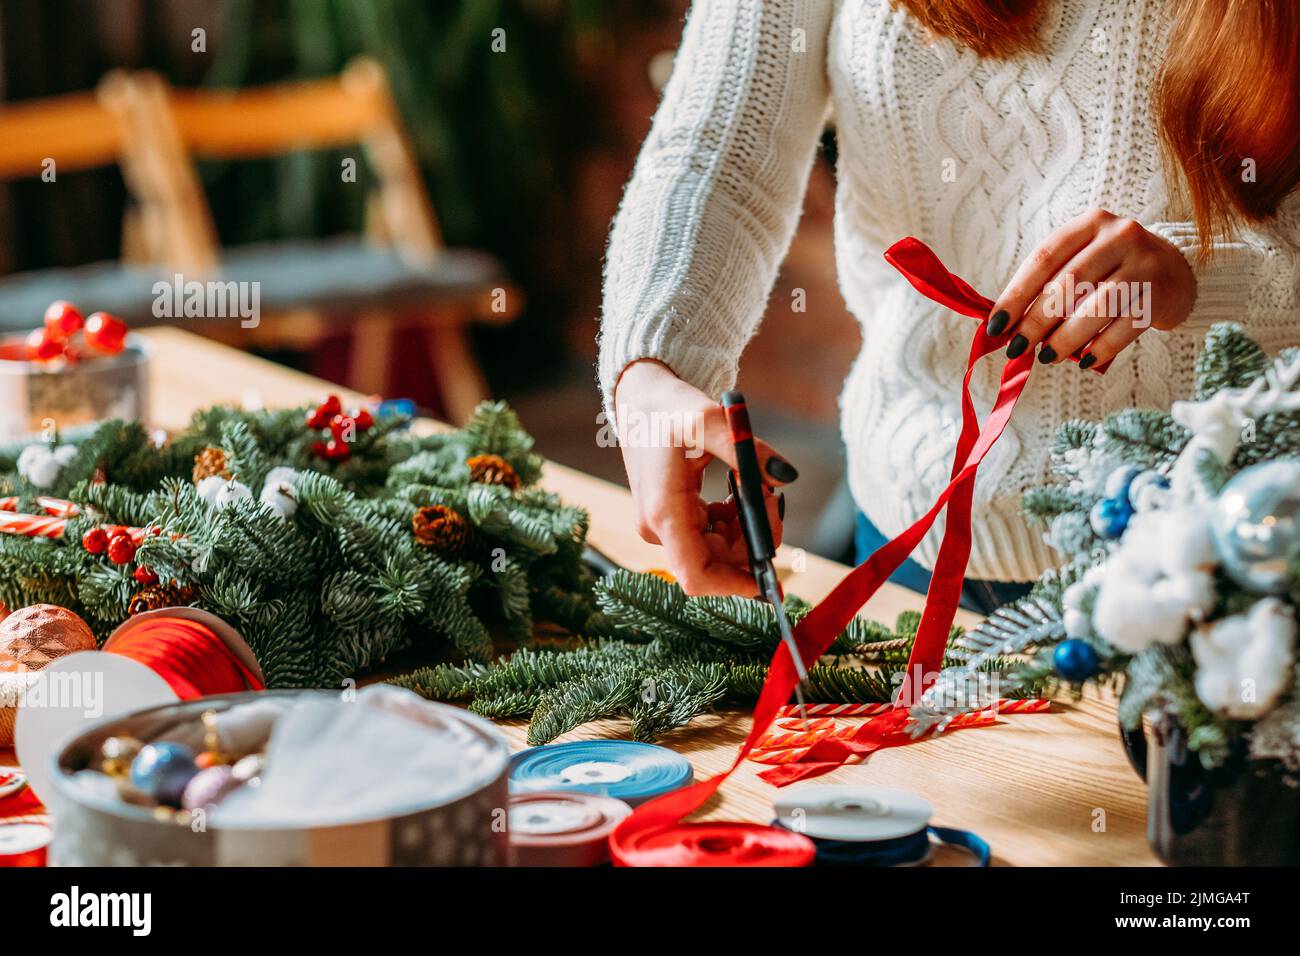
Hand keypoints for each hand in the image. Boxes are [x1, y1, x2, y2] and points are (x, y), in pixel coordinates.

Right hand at [612, 359, 796, 595]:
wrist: (639, 399)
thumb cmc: (669, 408)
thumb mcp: (709, 420)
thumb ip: (748, 451)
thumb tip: (785, 478)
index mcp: (663, 512)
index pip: (697, 576)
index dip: (734, 586)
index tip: (769, 576)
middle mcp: (659, 527)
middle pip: (717, 563)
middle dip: (753, 539)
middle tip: (773, 499)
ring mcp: (663, 526)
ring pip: (718, 549)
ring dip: (746, 526)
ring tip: (757, 486)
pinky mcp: (670, 519)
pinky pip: (711, 535)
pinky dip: (733, 520)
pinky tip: (738, 490)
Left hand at [987, 209, 1196, 368]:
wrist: (1175, 271)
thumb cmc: (1111, 269)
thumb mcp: (1081, 261)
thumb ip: (1047, 285)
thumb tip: (1006, 326)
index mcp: (1090, 224)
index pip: (1043, 259)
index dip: (1015, 295)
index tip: (995, 326)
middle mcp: (1119, 237)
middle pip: (1068, 284)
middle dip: (1036, 321)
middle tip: (1017, 348)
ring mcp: (1144, 264)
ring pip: (1096, 307)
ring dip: (1065, 338)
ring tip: (1047, 357)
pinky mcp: (1161, 294)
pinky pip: (1124, 327)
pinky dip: (1100, 348)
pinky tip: (1084, 361)